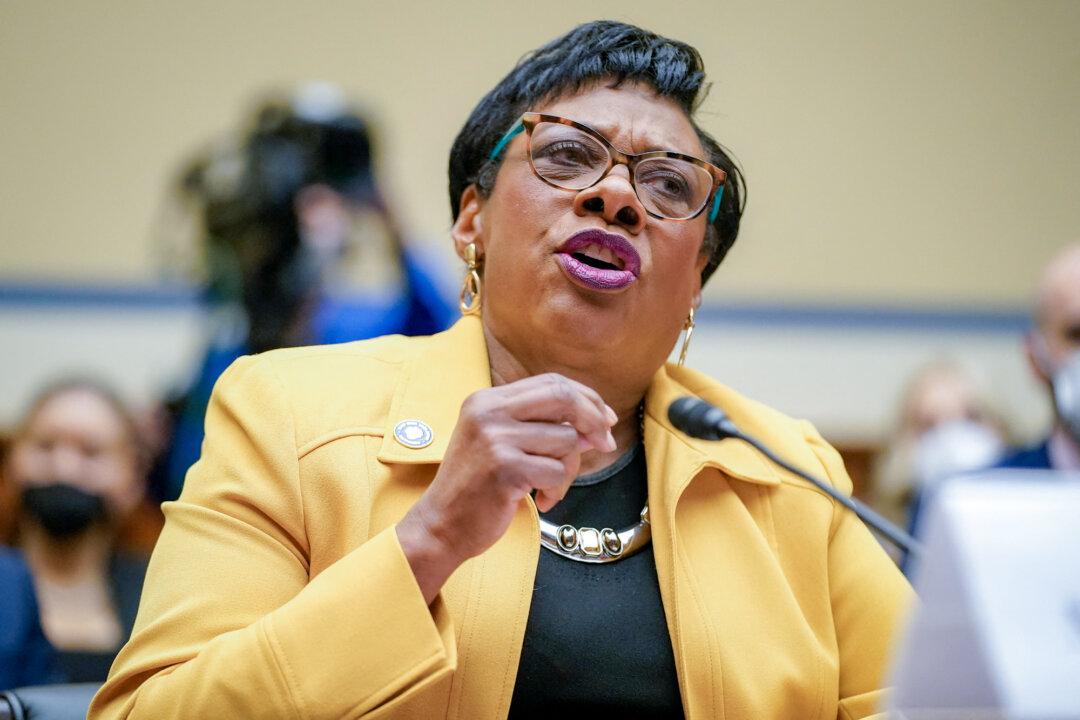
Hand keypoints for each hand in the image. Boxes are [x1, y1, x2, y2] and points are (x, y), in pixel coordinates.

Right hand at [396, 373, 616, 602]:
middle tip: (605, 444)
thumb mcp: (501, 443)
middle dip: (593, 420)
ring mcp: (495, 438)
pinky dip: (557, 490)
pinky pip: (557, 471)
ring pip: (566, 440)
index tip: (604, 419)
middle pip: (563, 398)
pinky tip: (540, 501)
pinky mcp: (505, 467)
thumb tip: (596, 425)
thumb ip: (541, 427)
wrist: (441, 526)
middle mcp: (488, 411)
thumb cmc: (477, 488)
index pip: (550, 382)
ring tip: (547, 487)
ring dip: (568, 471)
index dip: (585, 398)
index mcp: (486, 399)